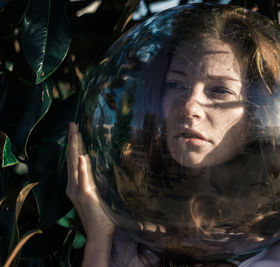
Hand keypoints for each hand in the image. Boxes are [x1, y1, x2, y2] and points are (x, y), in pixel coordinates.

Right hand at [66, 122, 114, 239]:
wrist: (99, 233)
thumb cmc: (100, 215)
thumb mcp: (96, 193)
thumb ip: (91, 179)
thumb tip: (91, 164)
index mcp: (75, 185)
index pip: (74, 160)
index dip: (74, 145)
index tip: (75, 130)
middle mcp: (72, 186)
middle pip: (72, 159)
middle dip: (72, 141)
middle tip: (72, 124)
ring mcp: (77, 191)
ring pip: (74, 165)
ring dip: (75, 148)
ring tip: (75, 133)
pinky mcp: (86, 196)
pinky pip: (83, 179)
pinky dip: (82, 168)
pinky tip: (82, 157)